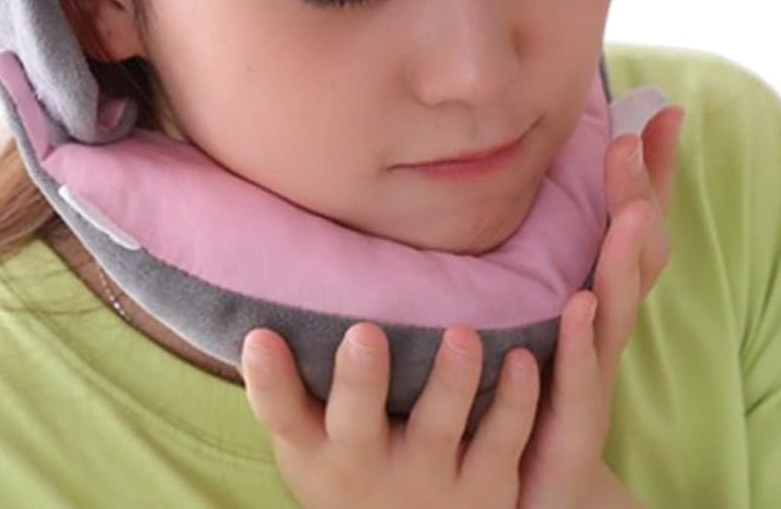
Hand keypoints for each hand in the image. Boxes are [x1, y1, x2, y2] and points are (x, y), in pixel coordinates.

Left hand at [239, 104, 683, 508]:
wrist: (526, 496)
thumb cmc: (526, 389)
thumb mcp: (528, 305)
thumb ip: (530, 247)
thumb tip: (521, 171)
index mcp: (595, 295)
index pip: (633, 223)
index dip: (650, 170)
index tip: (658, 111)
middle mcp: (602, 330)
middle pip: (634, 258)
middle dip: (639, 198)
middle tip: (634, 143)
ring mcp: (592, 377)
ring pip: (616, 312)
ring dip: (623, 262)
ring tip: (630, 213)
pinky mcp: (571, 427)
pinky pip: (580, 380)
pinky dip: (583, 344)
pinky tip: (578, 307)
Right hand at [241, 312, 541, 507]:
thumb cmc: (348, 459)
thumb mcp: (309, 434)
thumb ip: (286, 379)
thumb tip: (257, 291)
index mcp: (315, 445)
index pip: (280, 412)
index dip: (268, 380)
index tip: (260, 337)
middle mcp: (365, 463)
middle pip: (357, 422)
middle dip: (360, 379)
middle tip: (365, 333)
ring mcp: (427, 478)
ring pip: (438, 428)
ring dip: (451, 381)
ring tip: (462, 334)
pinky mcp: (485, 488)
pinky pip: (502, 441)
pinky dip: (514, 402)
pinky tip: (523, 358)